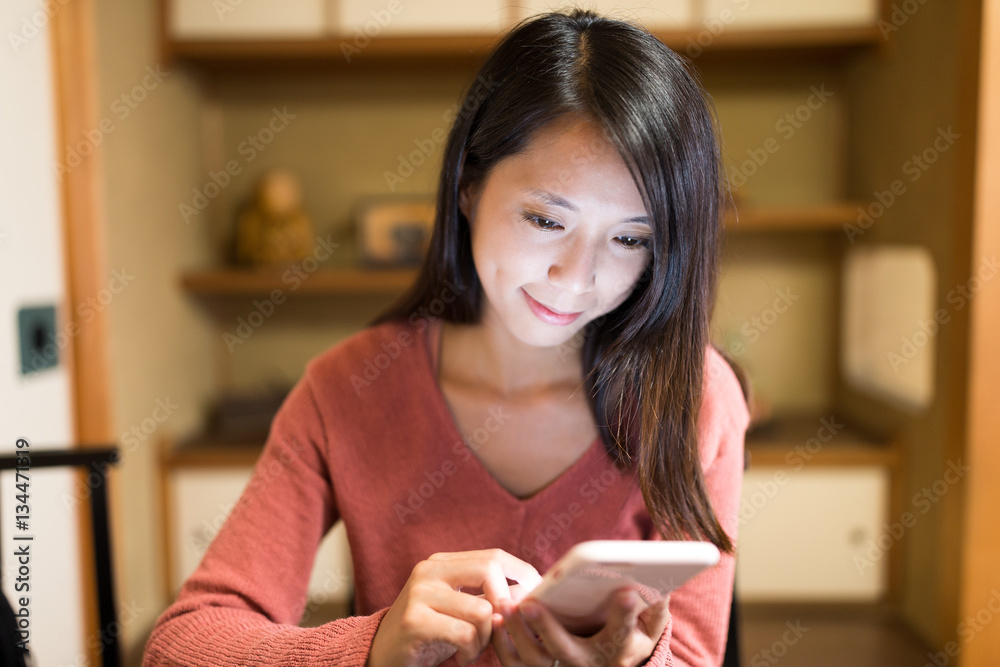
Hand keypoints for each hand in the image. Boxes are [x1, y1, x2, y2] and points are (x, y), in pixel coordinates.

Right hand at [367, 549, 542, 666]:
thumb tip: (530, 591)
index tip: (536, 598)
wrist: (382, 656)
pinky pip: (464, 634)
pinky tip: (462, 658)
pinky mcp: (414, 621)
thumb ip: (486, 596)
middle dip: (506, 604)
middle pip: (489, 570)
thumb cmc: (428, 633)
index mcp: (442, 563)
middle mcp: (428, 571)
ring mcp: (419, 594)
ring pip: (481, 610)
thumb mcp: (458, 608)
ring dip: (486, 638)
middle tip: (501, 629)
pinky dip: (471, 652)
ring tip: (474, 649)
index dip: (522, 575)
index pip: (494, 556)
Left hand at [490, 587, 669, 666]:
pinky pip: (514, 662)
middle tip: (531, 603)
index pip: (620, 634)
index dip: (624, 614)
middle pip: (565, 651)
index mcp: (616, 650)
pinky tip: (494, 618)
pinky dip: (501, 643)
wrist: (609, 663)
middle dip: (547, 627)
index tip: (625, 590)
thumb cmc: (630, 636)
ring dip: (516, 633)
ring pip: (534, 658)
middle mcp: (586, 664)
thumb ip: (656, 607)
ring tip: (505, 605)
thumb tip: (662, 583)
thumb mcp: (649, 626)